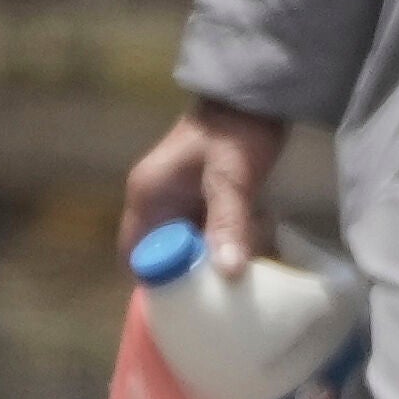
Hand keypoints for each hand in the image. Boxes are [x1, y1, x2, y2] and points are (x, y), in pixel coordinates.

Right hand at [119, 99, 287, 275]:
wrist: (255, 97)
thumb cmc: (237, 131)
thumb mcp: (232, 179)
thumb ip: (228, 222)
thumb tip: (227, 272)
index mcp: (148, 197)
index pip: (137, 256)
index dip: (161, 282)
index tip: (194, 301)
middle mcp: (156, 202)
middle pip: (167, 256)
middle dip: (198, 272)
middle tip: (231, 285)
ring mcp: (179, 199)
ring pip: (193, 246)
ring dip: (220, 255)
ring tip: (253, 261)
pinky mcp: (203, 198)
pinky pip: (212, 232)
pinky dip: (232, 240)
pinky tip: (261, 242)